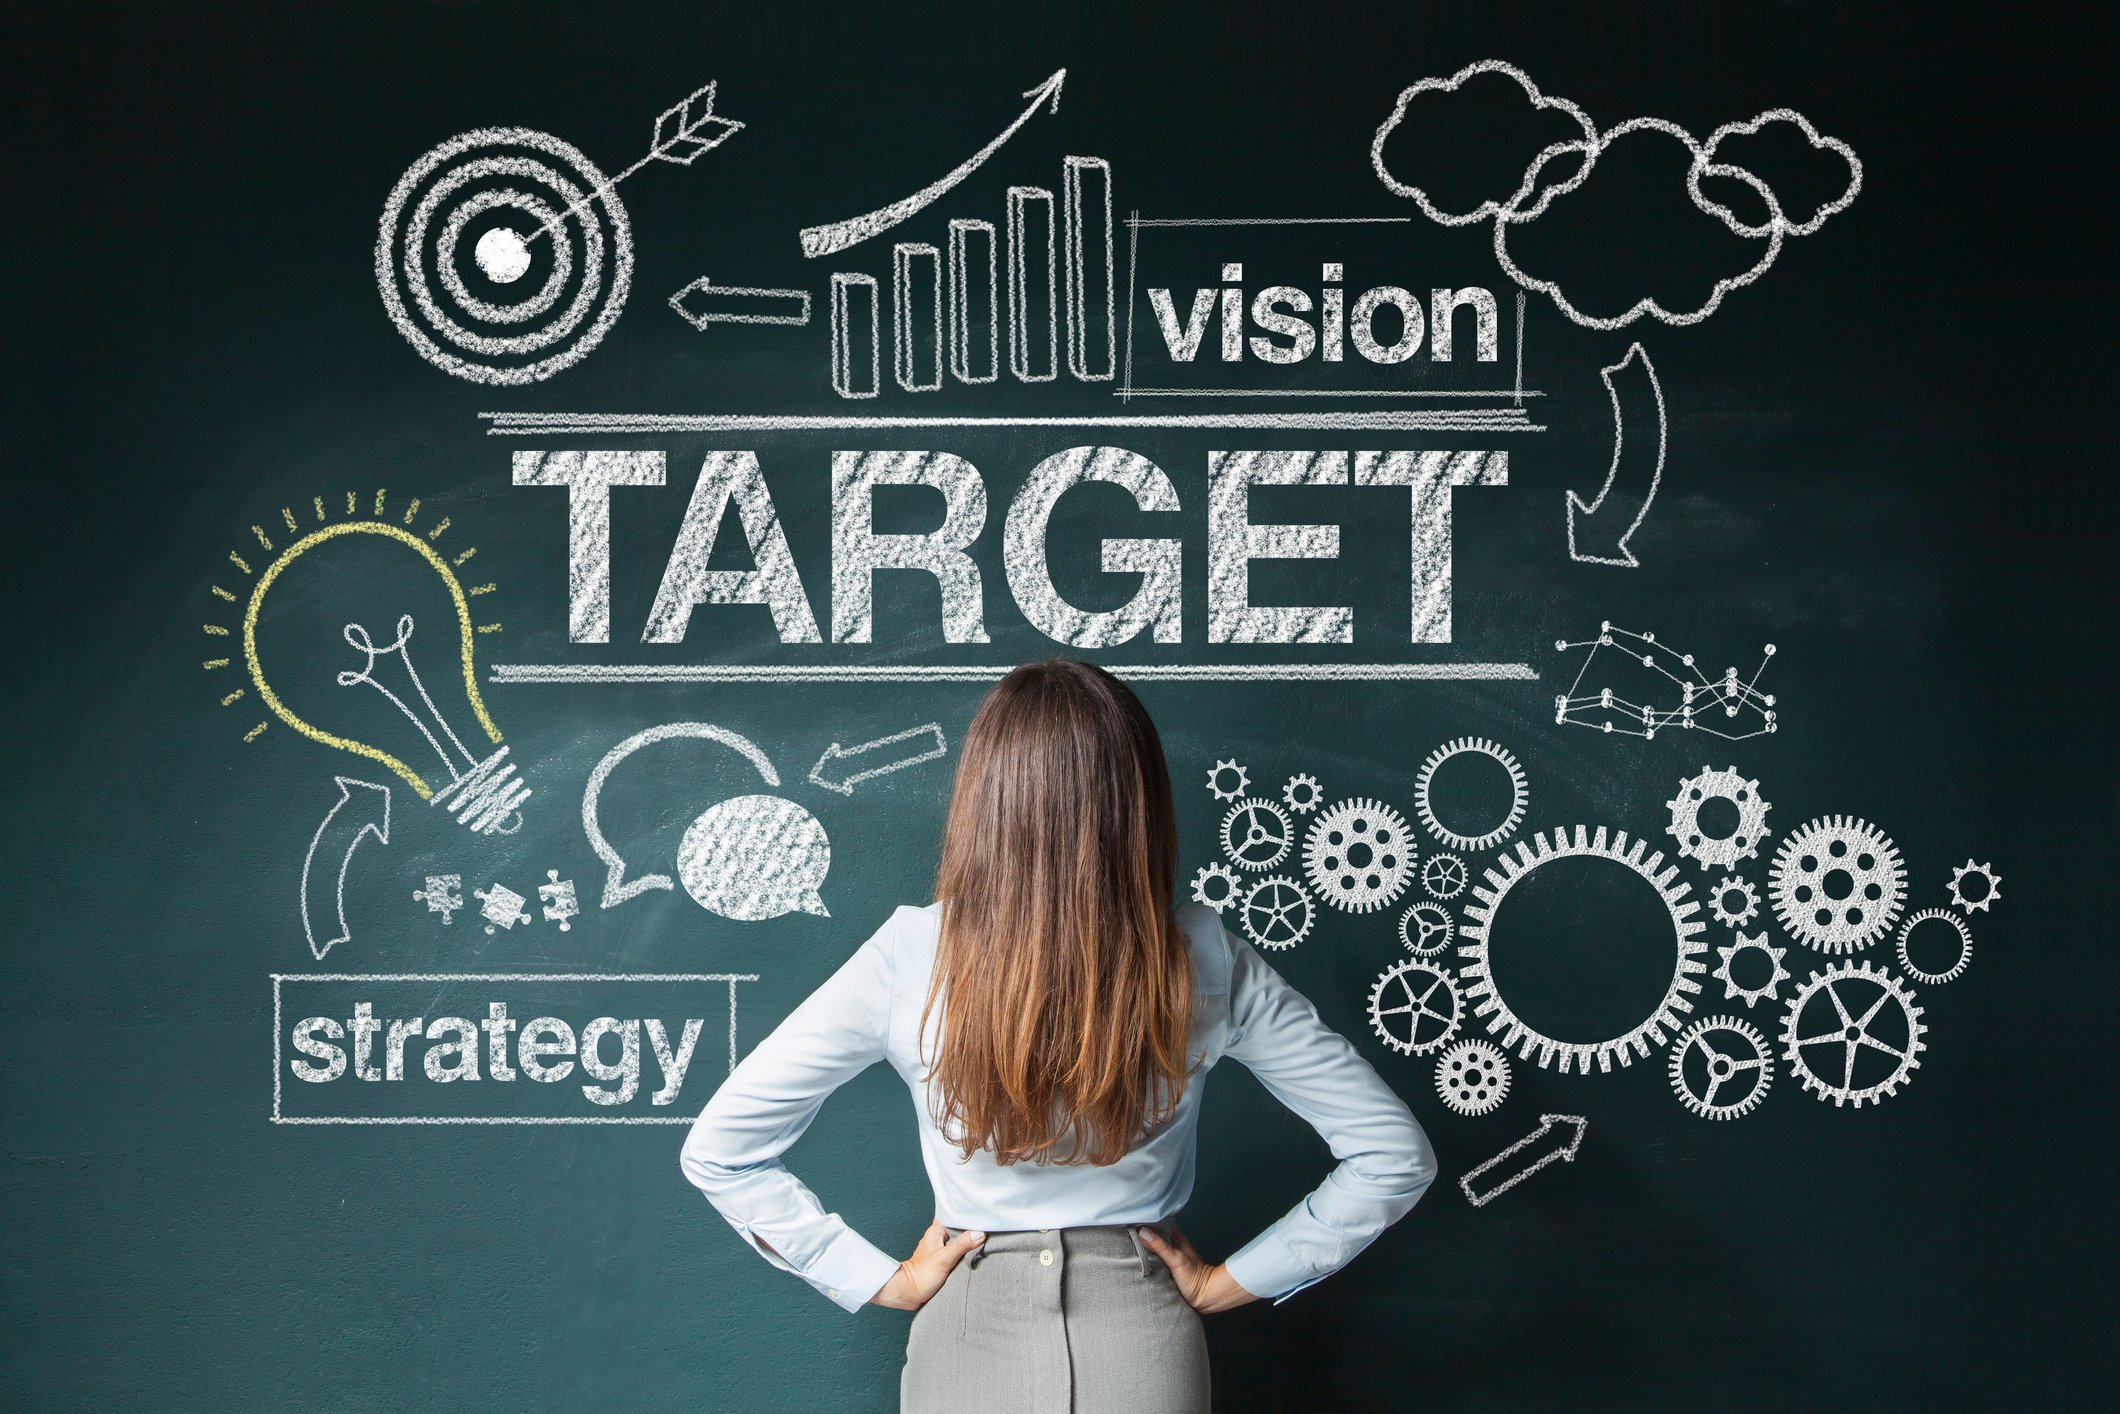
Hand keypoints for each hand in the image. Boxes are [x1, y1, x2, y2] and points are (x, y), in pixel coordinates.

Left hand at [870, 1220, 985, 1309]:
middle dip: (971, 1227)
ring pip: (959, 1238)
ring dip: (969, 1240)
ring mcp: (941, 1247)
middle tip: (987, 1226)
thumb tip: (979, 1233)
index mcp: (936, 1230)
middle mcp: (938, 1236)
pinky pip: (958, 1249)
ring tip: (985, 1238)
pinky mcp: (943, 1258)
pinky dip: (966, 1250)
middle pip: (958, 1226)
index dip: (967, 1213)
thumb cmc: (922, 1275)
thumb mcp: (944, 1258)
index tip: (982, 1213)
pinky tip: (975, 1252)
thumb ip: (962, 1244)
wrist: (910, 1293)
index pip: (954, 1214)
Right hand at [1136, 1225, 1258, 1312]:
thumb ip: (1160, 1247)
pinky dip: (1146, 1260)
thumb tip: (1142, 1232)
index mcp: (1176, 1239)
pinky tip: (1137, 1262)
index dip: (1145, 1223)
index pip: (1158, 1225)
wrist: (1205, 1298)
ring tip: (1126, 1246)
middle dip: (1141, 1235)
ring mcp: (1170, 1258)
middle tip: (1124, 1234)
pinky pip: (1154, 1262)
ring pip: (1154, 1249)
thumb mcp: (1176, 1260)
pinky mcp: (1168, 1271)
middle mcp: (1173, 1246)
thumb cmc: (1195, 1278)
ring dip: (1143, 1248)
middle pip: (1155, 1236)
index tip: (1130, 1222)